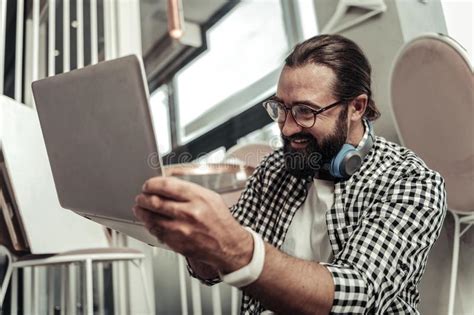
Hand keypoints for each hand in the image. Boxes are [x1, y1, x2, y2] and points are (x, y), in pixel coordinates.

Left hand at [133, 176, 252, 272]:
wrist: (229, 245)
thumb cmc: (220, 221)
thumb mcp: (210, 197)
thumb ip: (188, 190)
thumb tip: (167, 185)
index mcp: (198, 197)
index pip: (166, 185)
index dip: (152, 184)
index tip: (148, 185)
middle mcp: (189, 212)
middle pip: (154, 201)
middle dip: (143, 198)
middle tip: (140, 197)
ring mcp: (182, 229)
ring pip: (152, 218)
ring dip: (142, 212)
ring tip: (140, 209)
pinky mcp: (177, 243)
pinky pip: (156, 232)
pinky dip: (150, 226)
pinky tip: (150, 222)